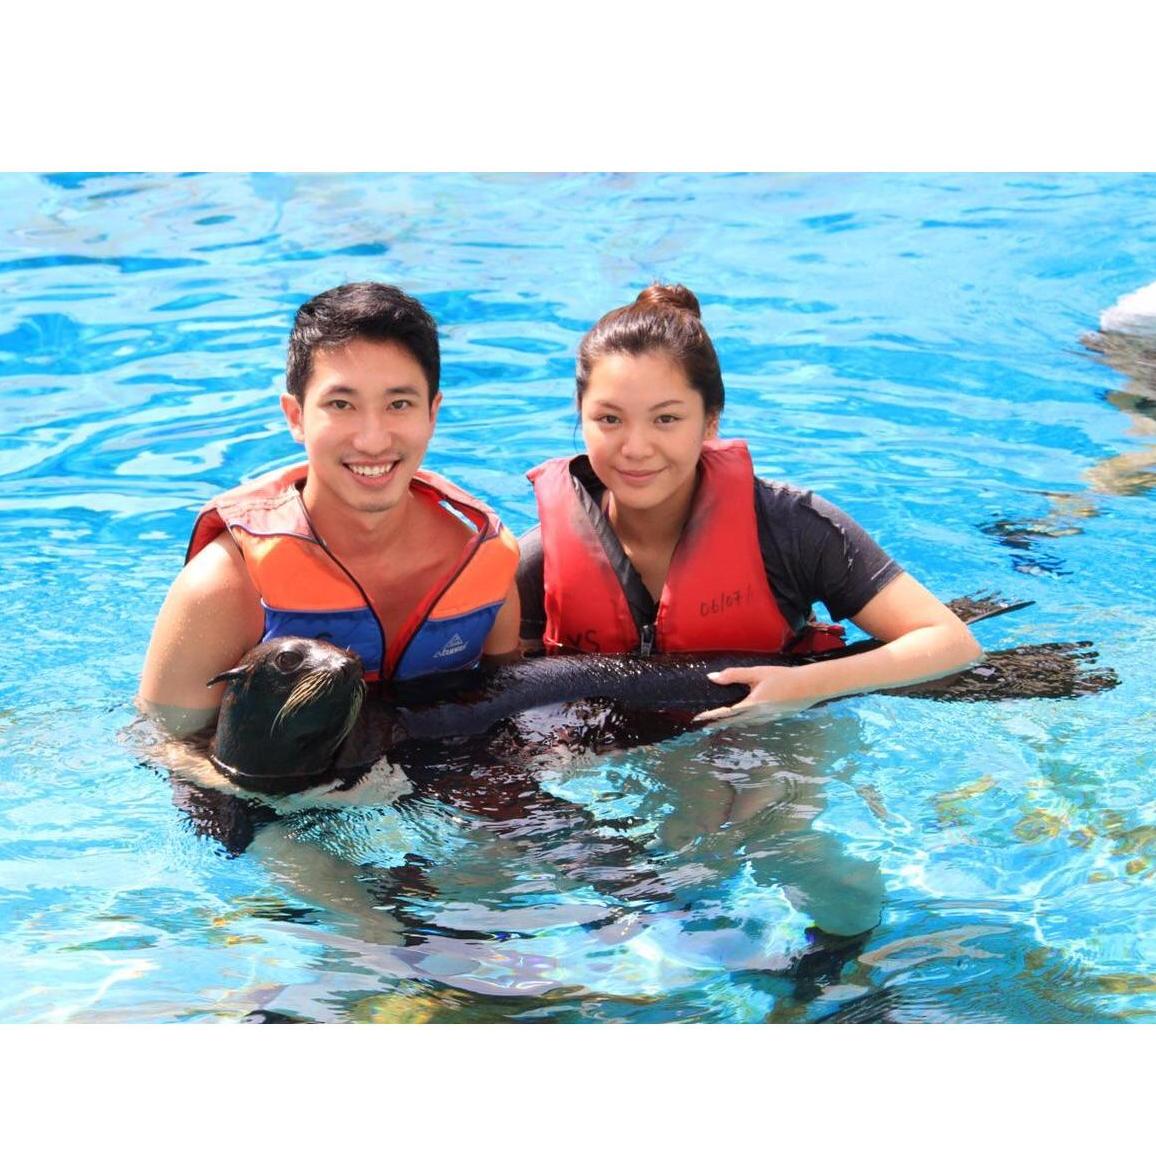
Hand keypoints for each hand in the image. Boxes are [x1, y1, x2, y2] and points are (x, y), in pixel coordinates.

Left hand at [692, 664, 818, 724]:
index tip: (698, 718)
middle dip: (717, 723)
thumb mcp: (757, 673)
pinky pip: (752, 722)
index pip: (725, 712)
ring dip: (729, 723)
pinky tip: (739, 720)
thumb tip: (712, 677)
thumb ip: (734, 675)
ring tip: (717, 723)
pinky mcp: (773, 718)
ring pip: (742, 723)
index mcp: (752, 704)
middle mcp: (757, 715)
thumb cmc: (783, 677)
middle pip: (732, 721)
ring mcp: (766, 719)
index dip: (710, 715)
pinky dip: (742, 722)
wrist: (810, 687)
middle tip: (703, 725)